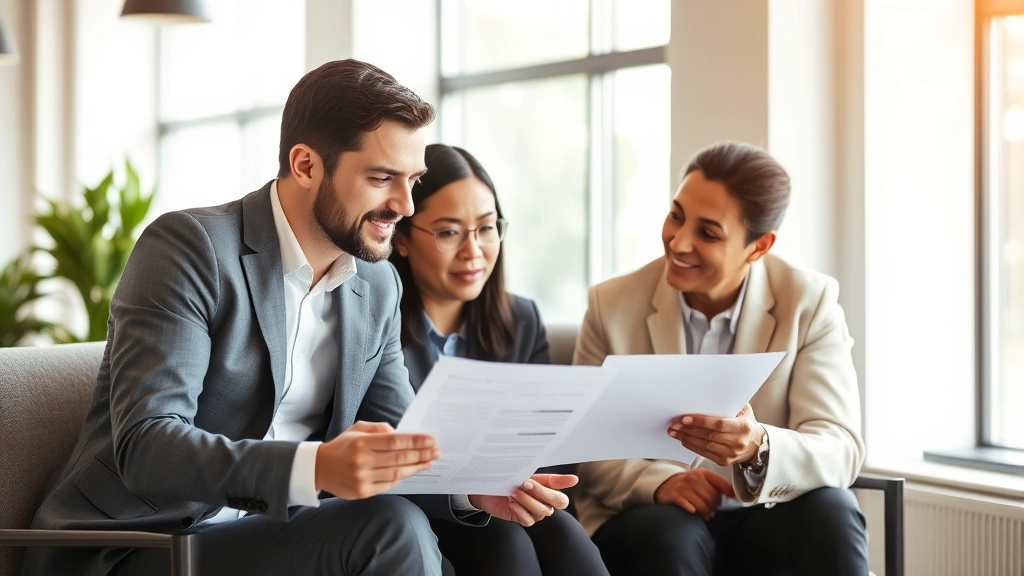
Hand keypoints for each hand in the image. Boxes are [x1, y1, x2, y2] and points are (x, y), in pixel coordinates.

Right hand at [315, 421, 439, 499]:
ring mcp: (362, 479)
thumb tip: (402, 434)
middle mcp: (362, 462)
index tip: (431, 440)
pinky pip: (388, 485)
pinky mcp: (362, 492)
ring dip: (416, 467)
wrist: (319, 468)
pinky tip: (412, 471)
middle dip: (421, 455)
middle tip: (436, 451)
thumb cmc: (343, 446)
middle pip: (399, 458)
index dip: (415, 441)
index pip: (395, 441)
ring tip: (429, 462)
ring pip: (397, 474)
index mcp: (361, 443)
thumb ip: (380, 429)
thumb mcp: (358, 429)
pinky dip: (402, 478)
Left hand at [469, 474, 577, 526]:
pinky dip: (520, 510)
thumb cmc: (511, 480)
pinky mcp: (522, 519)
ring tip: (515, 491)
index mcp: (548, 493)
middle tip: (525, 483)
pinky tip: (512, 503)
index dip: (562, 490)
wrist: (489, 488)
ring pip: (539, 512)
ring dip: (527, 500)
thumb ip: (551, 479)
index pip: (561, 499)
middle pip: (552, 505)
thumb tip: (575, 480)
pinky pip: (527, 520)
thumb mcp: (530, 475)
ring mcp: (533, 513)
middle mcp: (543, 505)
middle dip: (540, 493)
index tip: (560, 479)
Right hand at [654, 469, 735, 519]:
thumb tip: (731, 495)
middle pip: (712, 497)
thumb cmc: (687, 484)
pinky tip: (694, 512)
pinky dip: (695, 513)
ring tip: (705, 514)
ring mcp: (683, 487)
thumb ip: (715, 484)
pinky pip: (690, 509)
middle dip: (714, 507)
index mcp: (702, 473)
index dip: (728, 491)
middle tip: (712, 510)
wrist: (665, 484)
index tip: (731, 497)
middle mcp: (693, 478)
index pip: (719, 482)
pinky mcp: (675, 496)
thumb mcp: (701, 479)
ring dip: (706, 513)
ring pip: (702, 505)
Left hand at [668, 403, 764, 466]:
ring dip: (686, 438)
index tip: (685, 418)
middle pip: (708, 436)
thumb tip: (710, 390)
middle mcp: (738, 442)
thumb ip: (730, 401)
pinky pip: (704, 454)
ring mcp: (731, 454)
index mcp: (743, 427)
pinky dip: (692, 446)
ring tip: (674, 431)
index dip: (700, 422)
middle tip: (674, 424)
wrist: (756, 444)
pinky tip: (684, 439)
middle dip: (688, 430)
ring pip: (704, 446)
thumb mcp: (743, 410)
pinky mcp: (724, 462)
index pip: (718, 425)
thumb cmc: (745, 423)